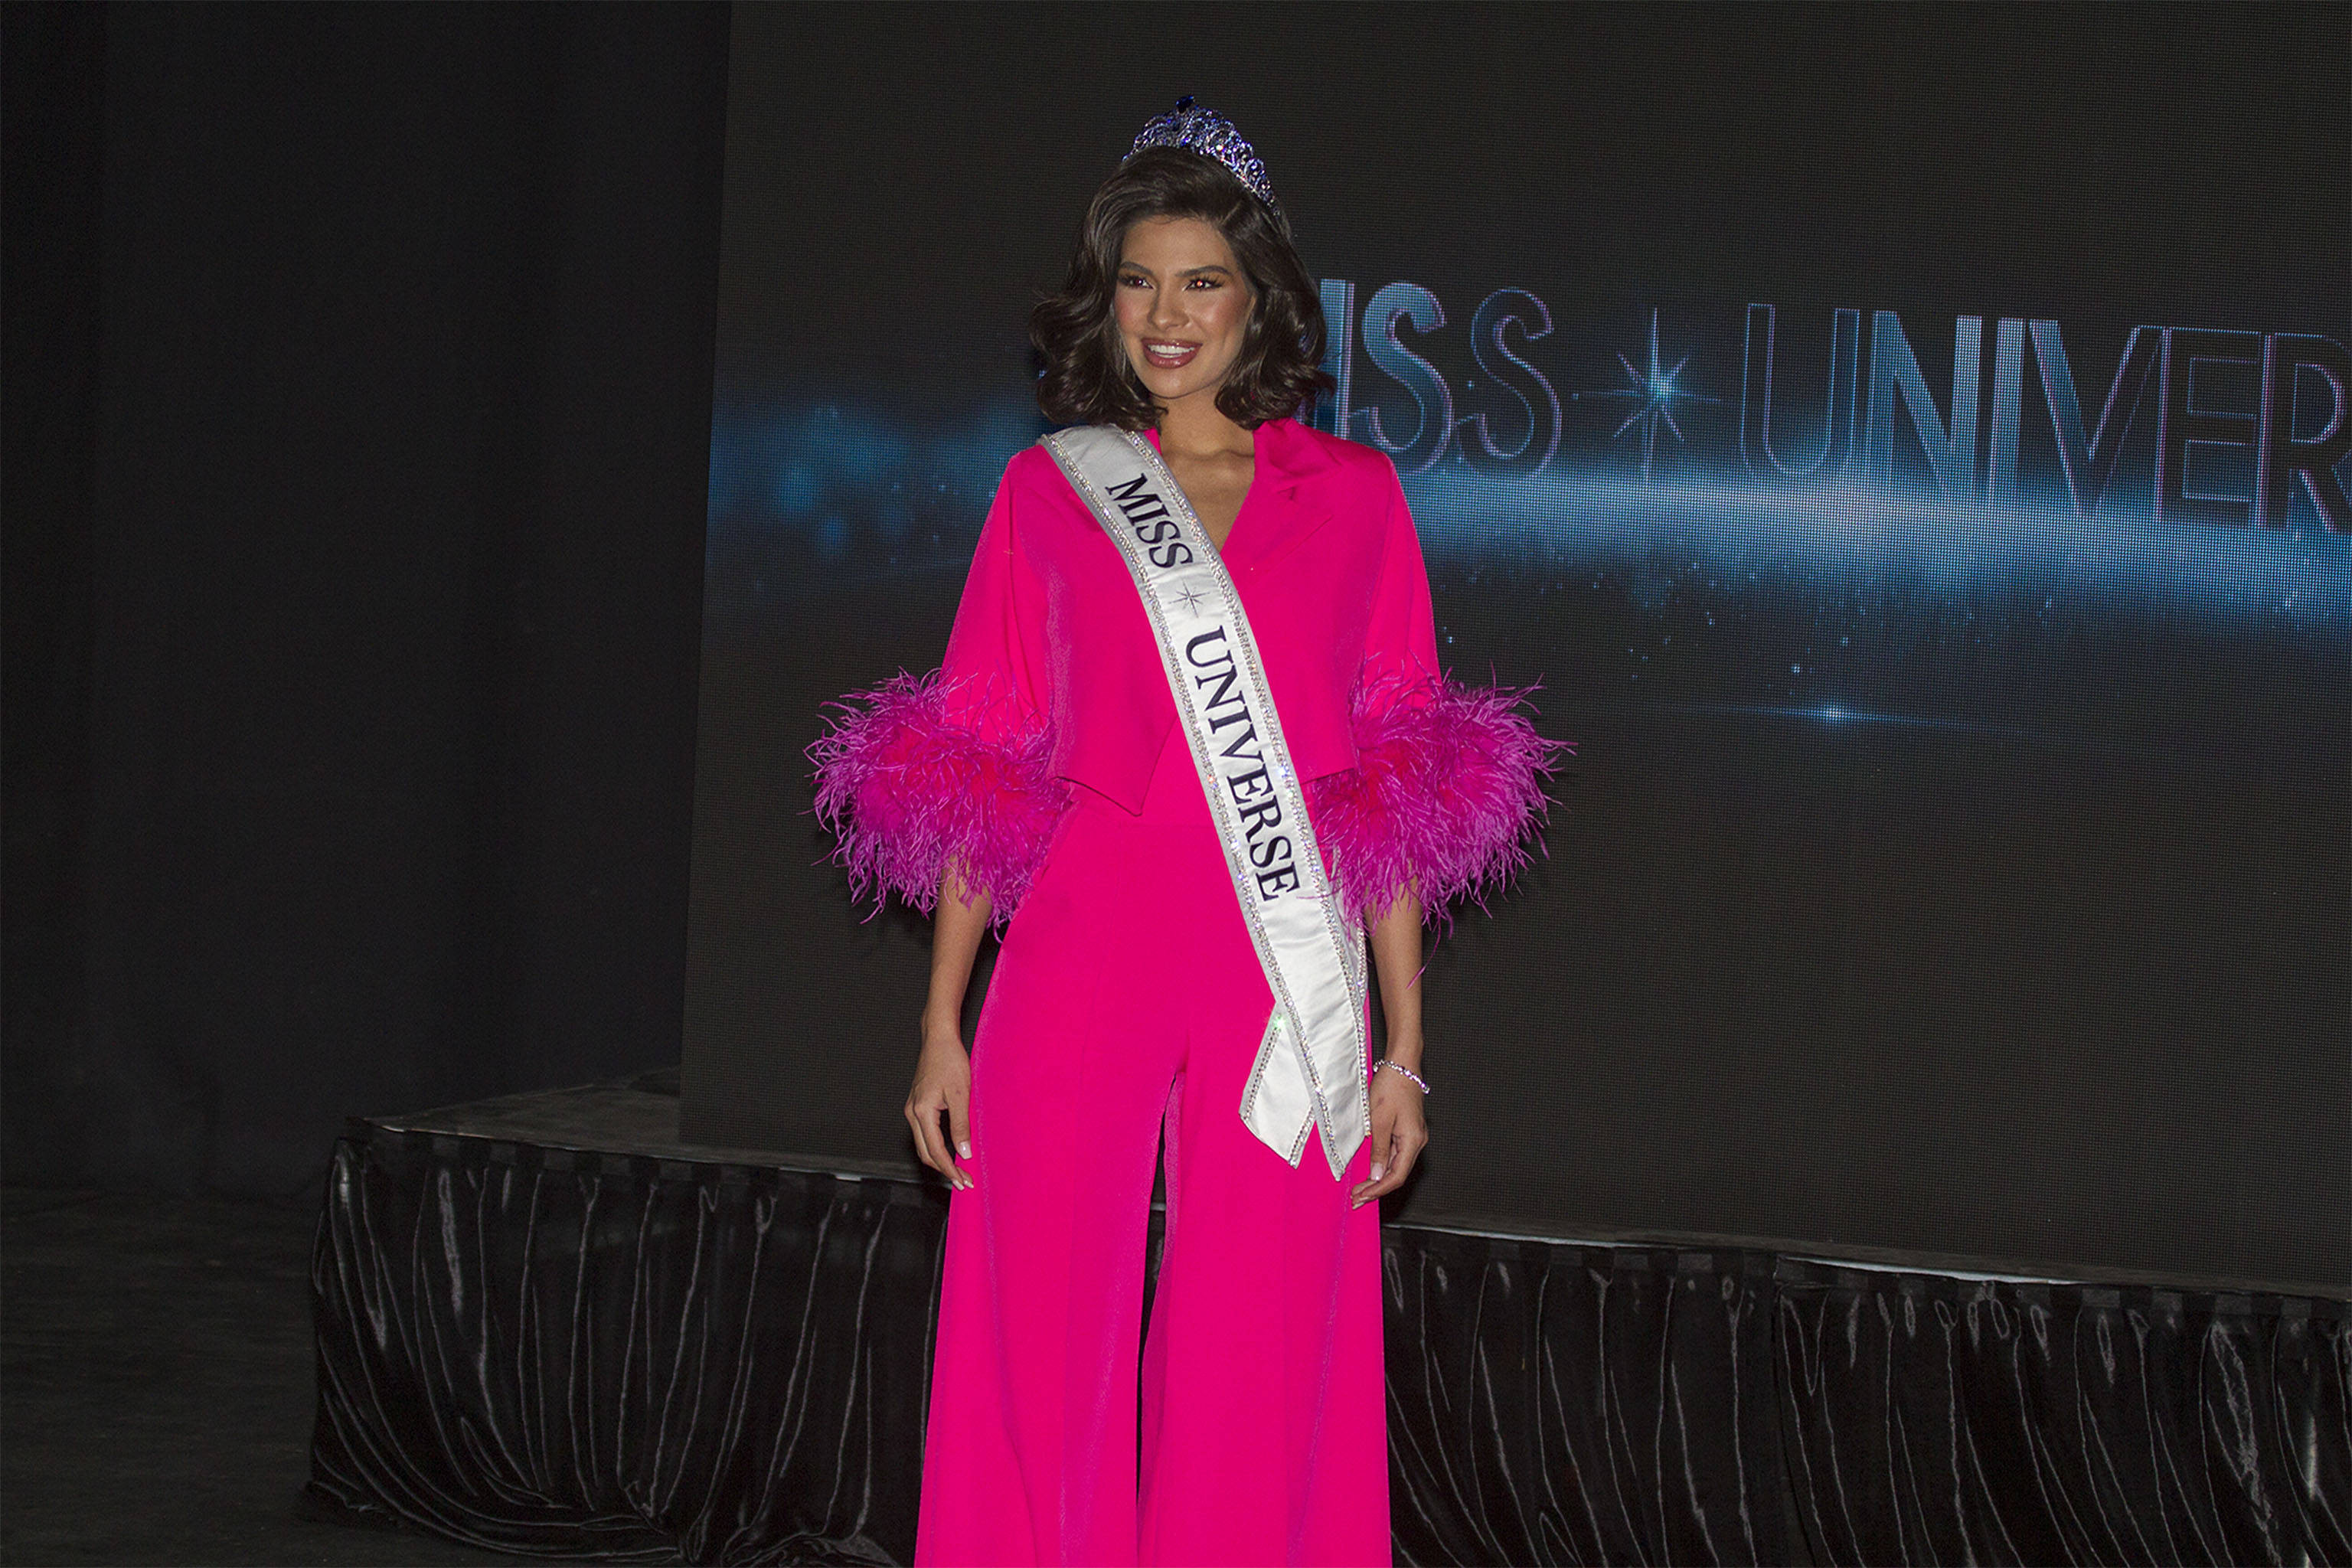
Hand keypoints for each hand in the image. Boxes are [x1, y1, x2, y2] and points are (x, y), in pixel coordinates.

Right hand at [905, 1025, 974, 1189]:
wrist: (939, 1039)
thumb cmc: (951, 1061)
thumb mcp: (961, 1095)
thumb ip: (961, 1126)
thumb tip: (964, 1153)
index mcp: (922, 1112)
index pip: (935, 1151)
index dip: (950, 1169)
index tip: (964, 1181)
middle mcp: (912, 1113)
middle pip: (925, 1153)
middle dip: (944, 1170)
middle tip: (964, 1181)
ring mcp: (912, 1109)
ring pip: (923, 1145)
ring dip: (940, 1160)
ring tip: (959, 1169)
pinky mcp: (917, 1105)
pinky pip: (924, 1133)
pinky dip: (936, 1146)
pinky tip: (951, 1149)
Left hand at [1349, 1065, 1427, 1208]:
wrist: (1402, 1065)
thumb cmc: (1391, 1087)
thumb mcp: (1379, 1120)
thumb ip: (1379, 1150)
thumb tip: (1378, 1176)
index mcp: (1412, 1141)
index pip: (1396, 1177)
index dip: (1378, 1190)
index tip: (1361, 1198)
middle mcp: (1416, 1142)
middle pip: (1397, 1174)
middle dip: (1376, 1189)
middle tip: (1356, 1199)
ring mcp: (1413, 1137)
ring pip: (1396, 1166)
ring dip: (1378, 1179)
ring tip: (1360, 1189)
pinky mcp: (1407, 1131)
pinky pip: (1395, 1155)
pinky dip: (1381, 1165)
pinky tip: (1370, 1171)